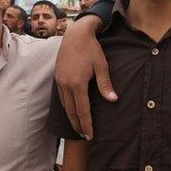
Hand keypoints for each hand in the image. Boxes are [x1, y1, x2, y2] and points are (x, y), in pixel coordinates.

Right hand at [54, 16, 116, 139]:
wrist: (75, 34)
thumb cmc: (91, 49)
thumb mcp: (101, 66)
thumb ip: (105, 84)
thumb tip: (113, 100)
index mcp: (77, 84)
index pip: (82, 111)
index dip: (86, 125)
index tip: (90, 136)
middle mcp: (66, 85)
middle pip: (71, 112)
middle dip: (78, 125)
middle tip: (85, 136)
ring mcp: (60, 81)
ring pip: (65, 105)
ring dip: (72, 117)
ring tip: (79, 126)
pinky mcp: (58, 77)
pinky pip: (62, 97)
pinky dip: (67, 107)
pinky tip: (72, 110)